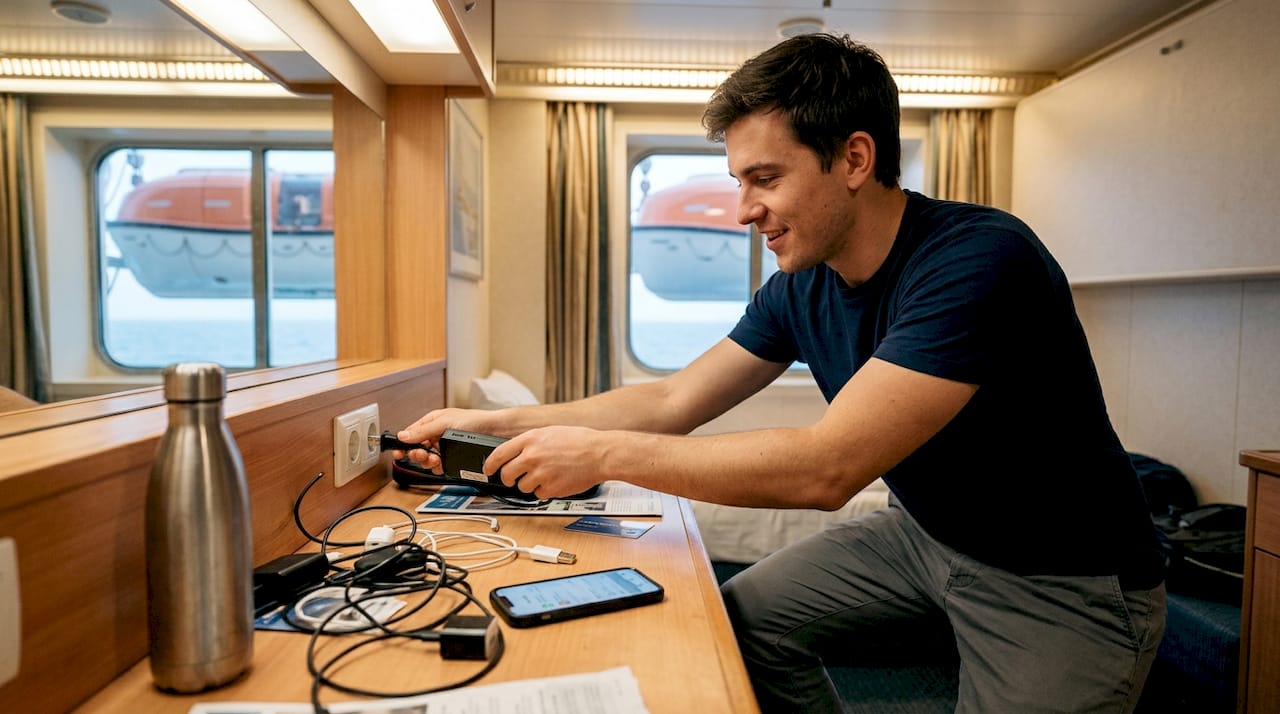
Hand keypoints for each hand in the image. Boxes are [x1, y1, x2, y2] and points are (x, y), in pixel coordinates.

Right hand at [396, 407, 506, 470]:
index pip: (412, 434)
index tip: (398, 453)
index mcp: (433, 422)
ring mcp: (445, 447)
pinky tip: (441, 465)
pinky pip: (439, 466)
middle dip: (417, 454)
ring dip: (428, 462)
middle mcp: (437, 435)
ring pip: (427, 459)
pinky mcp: (453, 458)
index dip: (403, 444)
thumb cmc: (476, 420)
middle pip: (417, 448)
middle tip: (422, 456)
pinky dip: (438, 467)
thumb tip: (403, 436)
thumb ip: (423, 431)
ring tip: (434, 459)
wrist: (497, 431)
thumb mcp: (445, 423)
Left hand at [486, 425, 607, 499]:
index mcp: (530, 439)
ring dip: (530, 484)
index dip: (490, 465)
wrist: (600, 454)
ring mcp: (540, 474)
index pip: (499, 454)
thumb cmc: (579, 441)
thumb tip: (514, 453)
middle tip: (513, 479)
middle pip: (507, 474)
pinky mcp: (551, 488)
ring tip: (546, 475)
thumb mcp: (550, 432)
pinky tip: (556, 480)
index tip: (489, 470)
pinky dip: (545, 491)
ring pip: (522, 487)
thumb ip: (530, 442)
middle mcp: (532, 456)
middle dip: (508, 479)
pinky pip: (538, 495)